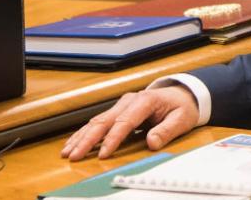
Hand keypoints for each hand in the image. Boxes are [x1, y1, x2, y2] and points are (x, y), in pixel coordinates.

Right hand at [60, 85, 199, 160]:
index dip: (113, 139)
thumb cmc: (181, 107)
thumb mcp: (181, 118)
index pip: (126, 122)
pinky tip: (74, 142)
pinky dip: (85, 132)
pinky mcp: (119, 110)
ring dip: (82, 136)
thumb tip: (152, 142)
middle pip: (105, 120)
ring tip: (68, 152)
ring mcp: (122, 104)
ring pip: (97, 120)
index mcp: (146, 101)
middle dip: (88, 139)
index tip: (104, 154)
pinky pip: (99, 121)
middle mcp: (130, 100)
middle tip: (75, 156)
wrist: (182, 94)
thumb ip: (167, 130)